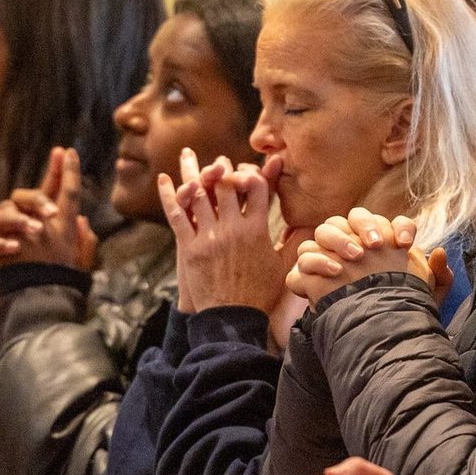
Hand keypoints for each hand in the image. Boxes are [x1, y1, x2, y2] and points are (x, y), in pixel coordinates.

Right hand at [0, 147, 96, 331]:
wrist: (32, 317)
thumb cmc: (54, 290)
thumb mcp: (76, 268)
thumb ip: (84, 244)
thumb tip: (83, 220)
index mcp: (45, 224)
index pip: (50, 191)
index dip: (57, 171)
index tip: (65, 151)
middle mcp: (22, 226)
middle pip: (20, 196)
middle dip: (36, 199)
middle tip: (50, 214)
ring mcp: (1, 238)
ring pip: (0, 213)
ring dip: (18, 220)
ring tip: (33, 234)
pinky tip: (13, 249)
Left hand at [165, 154, 291, 312]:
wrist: (233, 319)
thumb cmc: (259, 295)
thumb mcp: (283, 267)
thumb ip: (294, 243)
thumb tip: (311, 227)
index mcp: (258, 230)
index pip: (257, 188)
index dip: (253, 172)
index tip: (248, 169)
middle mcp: (234, 229)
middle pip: (227, 185)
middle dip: (222, 168)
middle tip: (219, 162)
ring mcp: (210, 237)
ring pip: (200, 193)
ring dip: (193, 171)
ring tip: (188, 155)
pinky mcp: (190, 247)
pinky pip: (177, 214)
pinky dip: (170, 195)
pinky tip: (165, 179)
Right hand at [289, 210, 451, 306]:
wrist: (369, 340)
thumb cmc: (397, 316)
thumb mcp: (424, 301)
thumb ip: (438, 277)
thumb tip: (440, 252)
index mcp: (383, 244)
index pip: (392, 223)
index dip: (400, 227)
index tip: (405, 245)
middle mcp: (355, 244)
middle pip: (354, 216)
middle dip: (366, 225)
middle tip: (376, 245)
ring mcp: (330, 257)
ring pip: (326, 229)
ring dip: (340, 238)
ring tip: (356, 257)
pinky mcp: (309, 276)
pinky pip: (305, 258)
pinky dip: (317, 260)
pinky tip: (335, 272)